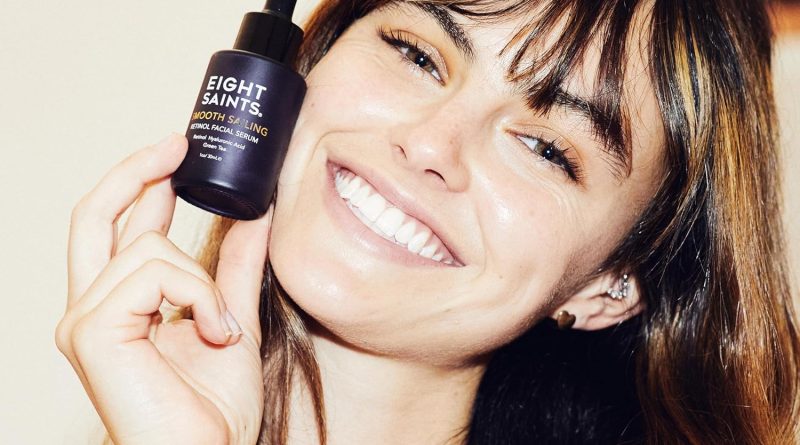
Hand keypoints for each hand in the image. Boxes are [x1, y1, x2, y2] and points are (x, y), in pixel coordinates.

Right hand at [56, 134, 270, 444]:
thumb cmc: (213, 407)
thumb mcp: (232, 318)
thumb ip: (238, 269)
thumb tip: (255, 214)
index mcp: (119, 305)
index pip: (115, 226)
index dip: (140, 180)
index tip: (178, 151)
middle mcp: (90, 307)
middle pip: (93, 214)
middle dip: (136, 169)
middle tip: (177, 142)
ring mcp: (85, 320)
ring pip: (146, 246)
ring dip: (202, 281)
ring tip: (224, 328)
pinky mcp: (92, 332)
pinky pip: (153, 274)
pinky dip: (197, 295)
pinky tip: (215, 333)